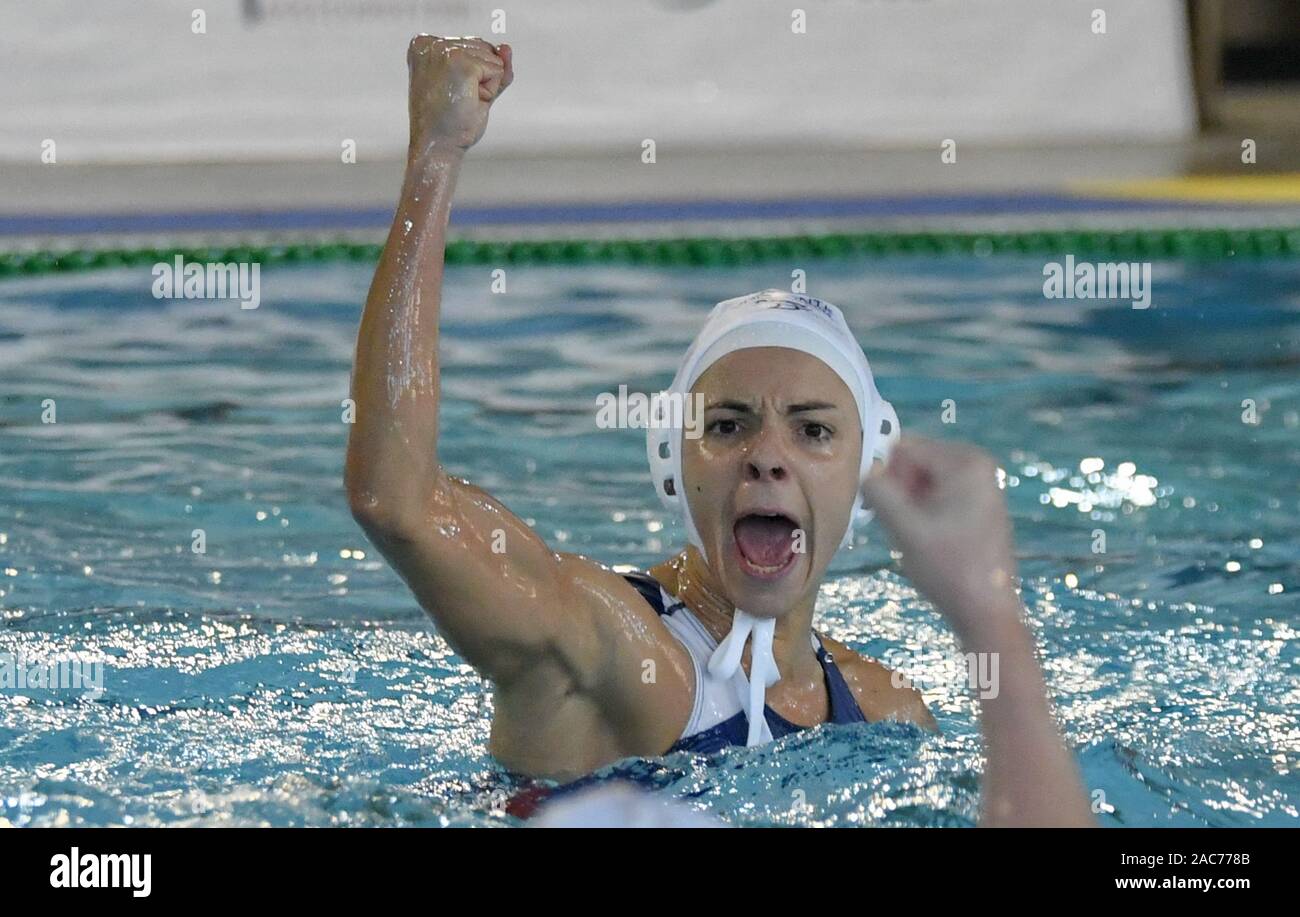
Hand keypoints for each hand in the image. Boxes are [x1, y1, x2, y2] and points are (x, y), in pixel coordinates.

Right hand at [407, 35, 512, 156]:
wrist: (438, 147)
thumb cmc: (451, 122)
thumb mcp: (473, 86)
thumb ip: (492, 64)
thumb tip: (506, 48)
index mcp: (424, 44)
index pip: (472, 45)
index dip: (472, 75)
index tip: (450, 93)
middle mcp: (432, 43)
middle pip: (484, 48)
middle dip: (481, 78)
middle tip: (457, 101)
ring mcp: (446, 52)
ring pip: (493, 58)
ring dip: (485, 86)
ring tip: (461, 101)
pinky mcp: (462, 64)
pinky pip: (498, 71)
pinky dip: (490, 92)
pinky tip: (468, 102)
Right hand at [863, 435, 1021, 641]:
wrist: (986, 610)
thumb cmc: (949, 569)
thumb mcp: (905, 529)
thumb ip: (879, 493)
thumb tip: (863, 471)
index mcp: (965, 462)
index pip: (905, 447)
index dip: (885, 474)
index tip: (878, 508)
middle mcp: (978, 463)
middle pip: (915, 460)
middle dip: (898, 488)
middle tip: (897, 524)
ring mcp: (982, 482)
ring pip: (924, 477)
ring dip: (908, 501)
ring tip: (912, 533)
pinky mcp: (979, 501)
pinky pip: (938, 491)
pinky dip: (923, 508)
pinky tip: (925, 536)